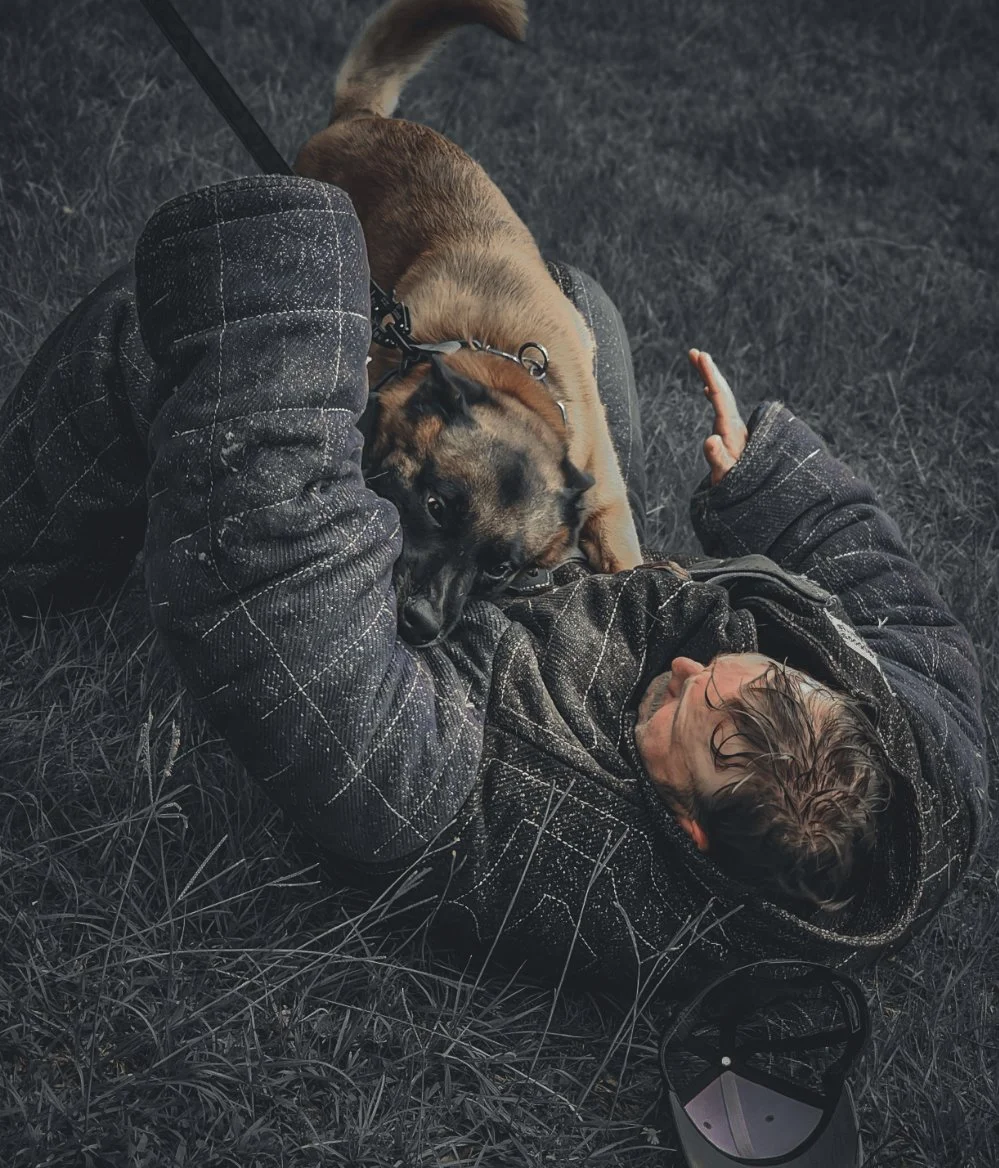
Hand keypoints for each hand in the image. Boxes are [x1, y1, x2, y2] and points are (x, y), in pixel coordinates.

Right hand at [689, 348, 747, 484]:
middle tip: (695, 352)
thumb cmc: (739, 489)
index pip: (721, 397)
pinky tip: (708, 392)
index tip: (702, 356)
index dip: (711, 375)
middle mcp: (735, 427)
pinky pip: (721, 409)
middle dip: (709, 371)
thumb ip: (718, 459)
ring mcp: (735, 431)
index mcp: (732, 432)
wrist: (756, 498)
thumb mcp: (727, 476)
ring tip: (700, 363)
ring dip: (711, 379)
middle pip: (723, 393)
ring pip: (723, 398)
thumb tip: (710, 439)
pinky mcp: (733, 437)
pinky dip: (714, 396)